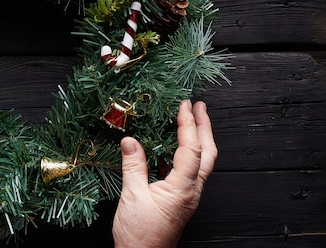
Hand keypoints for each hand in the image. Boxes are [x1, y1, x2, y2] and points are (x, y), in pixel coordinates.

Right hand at [112, 100, 216, 247]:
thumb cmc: (140, 235)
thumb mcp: (132, 197)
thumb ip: (133, 166)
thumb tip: (130, 140)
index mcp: (183, 188)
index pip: (191, 149)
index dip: (189, 124)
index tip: (185, 104)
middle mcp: (191, 191)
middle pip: (207, 154)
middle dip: (205, 127)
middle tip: (200, 106)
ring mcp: (187, 196)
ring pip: (201, 162)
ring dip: (198, 139)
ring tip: (191, 121)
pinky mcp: (180, 201)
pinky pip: (189, 172)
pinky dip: (185, 154)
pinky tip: (172, 148)